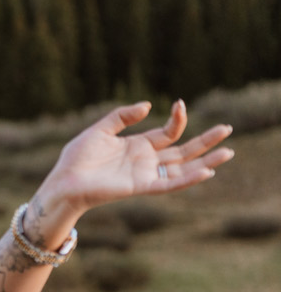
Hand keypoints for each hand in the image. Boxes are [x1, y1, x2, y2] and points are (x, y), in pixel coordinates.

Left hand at [40, 100, 233, 214]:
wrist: (64, 181)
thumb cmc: (78, 158)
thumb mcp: (100, 129)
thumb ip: (122, 116)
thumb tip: (148, 105)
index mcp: (138, 146)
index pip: (168, 133)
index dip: (178, 119)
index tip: (180, 104)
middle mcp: (146, 161)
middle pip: (183, 151)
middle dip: (206, 141)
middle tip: (227, 128)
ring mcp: (145, 175)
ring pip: (182, 168)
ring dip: (206, 161)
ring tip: (228, 152)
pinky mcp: (140, 187)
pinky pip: (169, 184)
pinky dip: (187, 179)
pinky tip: (205, 171)